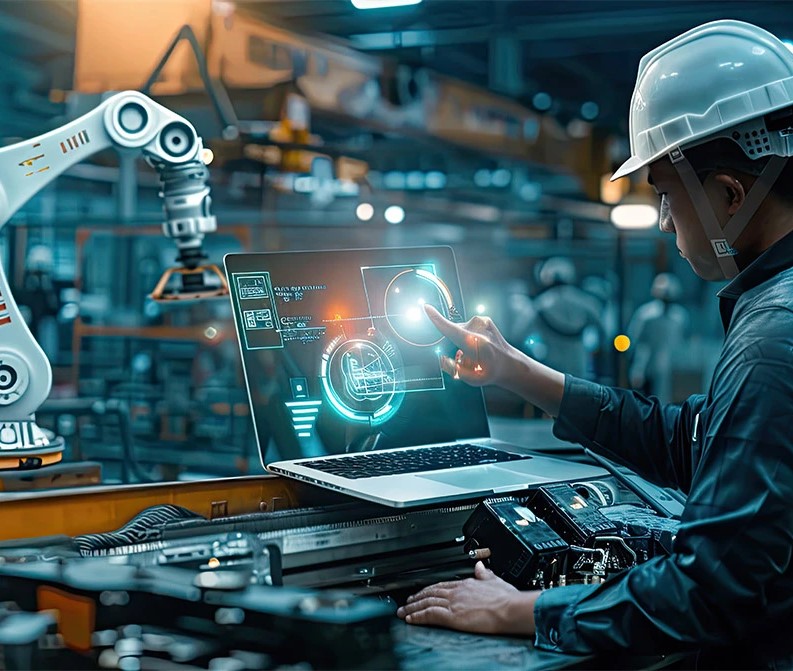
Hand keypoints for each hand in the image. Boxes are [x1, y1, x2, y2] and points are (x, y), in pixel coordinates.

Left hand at [397, 561, 537, 635]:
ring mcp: (454, 603)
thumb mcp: (495, 580)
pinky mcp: (453, 616)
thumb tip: (479, 566)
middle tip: (406, 601)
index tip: (421, 592)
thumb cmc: (507, 598)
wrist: (510, 608)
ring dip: (413, 607)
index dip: (429, 589)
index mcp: (466, 584)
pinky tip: (411, 618)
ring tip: (403, 611)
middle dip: (416, 598)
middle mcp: (457, 592)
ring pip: (427, 603)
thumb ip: (484, 574)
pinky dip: (418, 616)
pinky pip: (430, 615)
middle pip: (430, 593)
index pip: (442, 585)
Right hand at [424, 304, 517, 388]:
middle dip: (455, 344)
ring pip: (460, 329)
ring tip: (477, 353)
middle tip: (470, 359)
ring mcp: (482, 322)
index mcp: (473, 342)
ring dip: (463, 340)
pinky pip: (468, 327)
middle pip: (454, 332)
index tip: (426, 307)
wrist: (510, 364)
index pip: (450, 329)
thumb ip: (454, 370)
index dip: (436, 319)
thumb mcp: (471, 378)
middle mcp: (478, 328)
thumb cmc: (489, 372)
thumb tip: (443, 358)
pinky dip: (470, 336)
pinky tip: (481, 345)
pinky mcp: (485, 319)